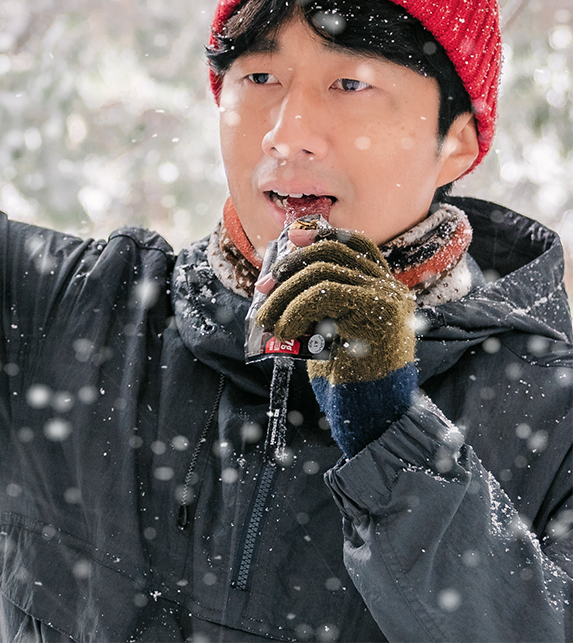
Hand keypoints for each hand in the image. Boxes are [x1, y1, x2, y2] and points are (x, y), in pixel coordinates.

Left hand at [255, 228, 417, 455]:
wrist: (372, 419)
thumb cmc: (347, 381)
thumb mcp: (328, 333)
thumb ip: (317, 307)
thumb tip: (276, 285)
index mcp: (382, 288)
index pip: (355, 244)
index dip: (322, 234)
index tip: (292, 237)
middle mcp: (390, 288)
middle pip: (333, 251)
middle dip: (289, 266)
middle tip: (263, 289)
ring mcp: (388, 298)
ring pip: (322, 272)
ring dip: (284, 294)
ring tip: (266, 320)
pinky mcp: (380, 314)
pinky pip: (326, 292)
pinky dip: (296, 308)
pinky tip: (283, 330)